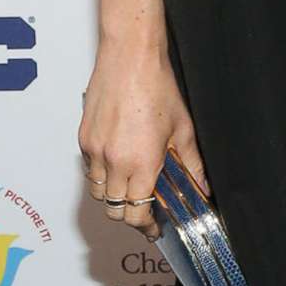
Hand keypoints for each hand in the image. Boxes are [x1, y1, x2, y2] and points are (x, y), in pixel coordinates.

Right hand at [78, 47, 208, 242]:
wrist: (130, 57)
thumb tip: (201, 186)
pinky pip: (90, 169)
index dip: (145, 227)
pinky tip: (119, 162)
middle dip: (130, 214)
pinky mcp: (84, 138)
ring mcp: (94, 150)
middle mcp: (113, 161)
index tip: (154, 228)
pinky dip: (102, 174)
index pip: (136, 214)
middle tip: (145, 210)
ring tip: (132, 186)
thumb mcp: (183, 129)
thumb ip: (191, 164)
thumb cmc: (156, 86)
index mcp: (140, 164)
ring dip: (114, 196)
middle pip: (114, 209)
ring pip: (99, 192)